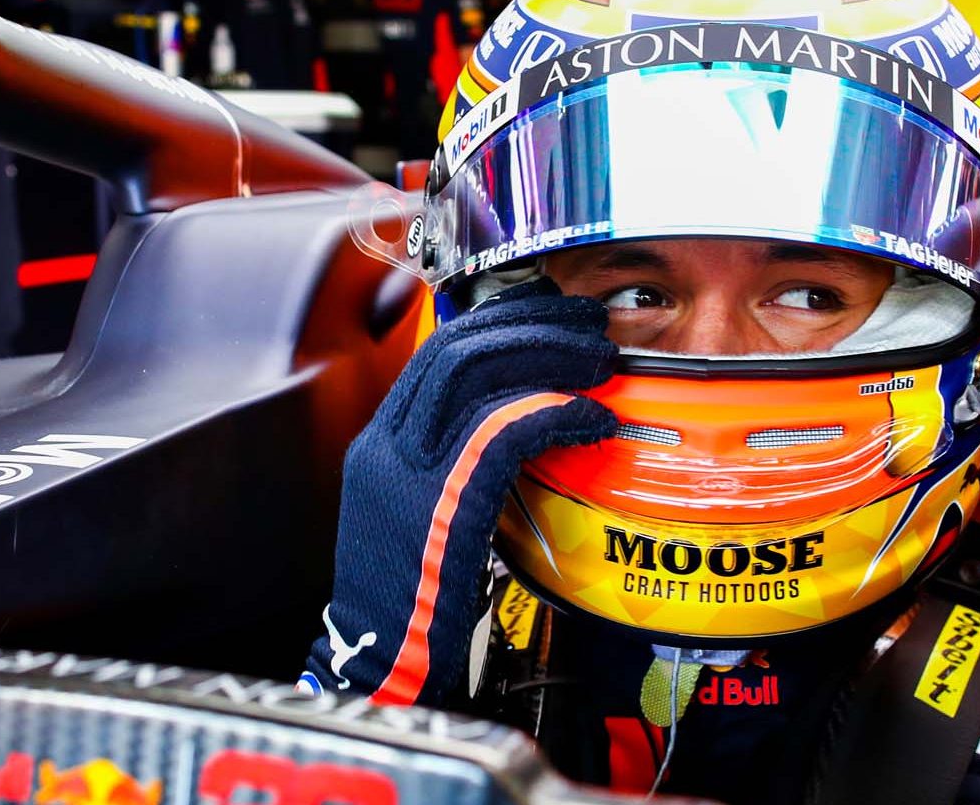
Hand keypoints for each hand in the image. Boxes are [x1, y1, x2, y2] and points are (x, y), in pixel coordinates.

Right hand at [303, 279, 617, 705]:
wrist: (378, 665)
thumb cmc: (414, 602)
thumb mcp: (426, 514)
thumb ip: (462, 465)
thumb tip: (530, 426)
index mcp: (382, 441)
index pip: (440, 349)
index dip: (503, 321)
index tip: (555, 314)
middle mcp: (387, 444)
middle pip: (460, 348)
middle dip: (533, 325)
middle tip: (591, 325)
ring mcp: (406, 472)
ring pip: (479, 376)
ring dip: (550, 358)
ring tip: (601, 364)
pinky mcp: (437, 505)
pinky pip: (499, 433)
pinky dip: (552, 414)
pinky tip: (589, 420)